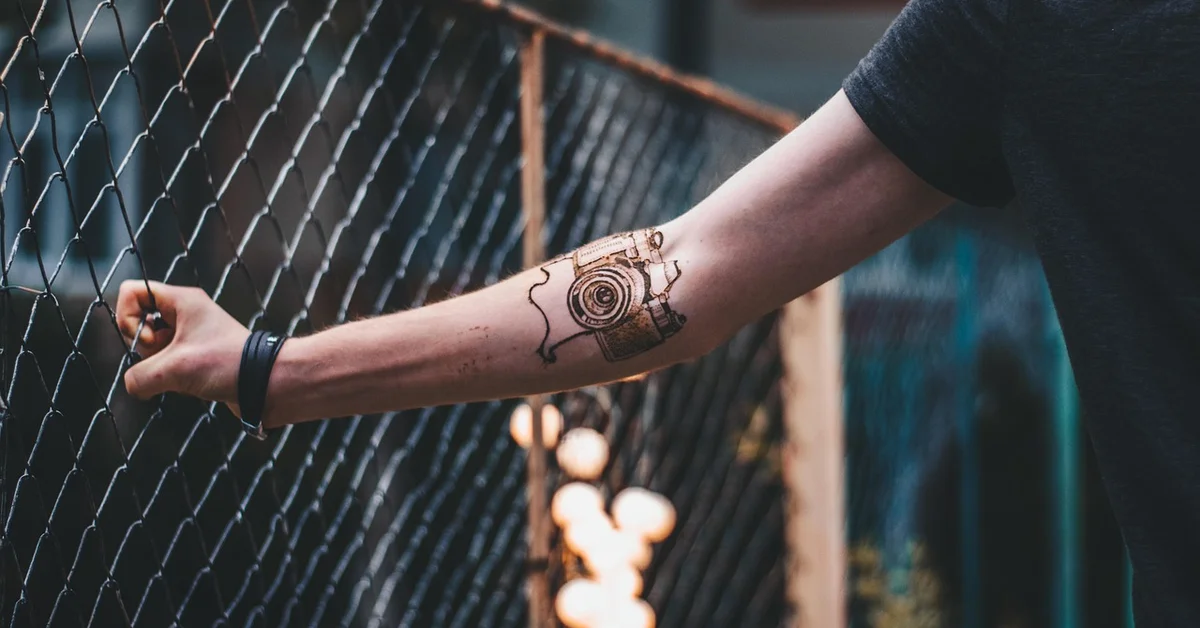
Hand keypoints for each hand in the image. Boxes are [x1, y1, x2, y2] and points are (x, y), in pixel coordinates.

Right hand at [117, 280, 248, 404]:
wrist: (265, 383)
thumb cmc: (229, 364)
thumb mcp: (174, 369)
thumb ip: (140, 376)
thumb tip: (133, 383)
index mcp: (181, 301)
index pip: (132, 291)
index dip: (128, 317)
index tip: (151, 339)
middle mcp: (186, 313)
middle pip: (139, 322)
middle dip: (147, 347)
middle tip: (168, 356)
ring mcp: (191, 334)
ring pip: (153, 347)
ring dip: (160, 366)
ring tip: (184, 373)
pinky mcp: (196, 355)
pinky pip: (168, 363)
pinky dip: (172, 376)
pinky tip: (190, 383)